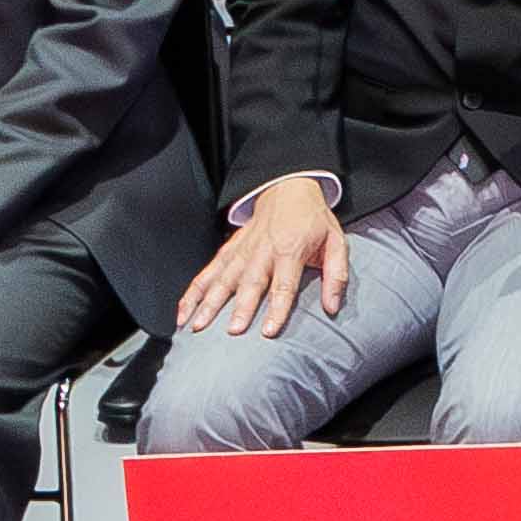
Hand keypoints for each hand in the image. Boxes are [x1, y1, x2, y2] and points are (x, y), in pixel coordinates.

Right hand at [178, 180, 356, 339]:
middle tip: (231, 331)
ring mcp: (241, 251)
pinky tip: (183, 311)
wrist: (289, 189)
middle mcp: (262, 251)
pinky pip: (207, 272)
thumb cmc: (313, 220)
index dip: (277, 308)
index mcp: (290, 249)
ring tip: (197, 326)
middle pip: (250, 284)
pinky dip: (193, 292)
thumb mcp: (336, 242)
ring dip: (209, 303)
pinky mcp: (228, 250)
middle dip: (240, 308)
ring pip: (222, 279)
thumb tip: (333, 307)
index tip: (268, 331)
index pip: (284, 284)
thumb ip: (336, 275)